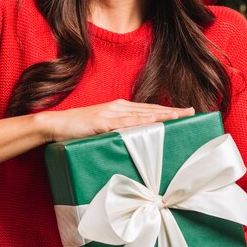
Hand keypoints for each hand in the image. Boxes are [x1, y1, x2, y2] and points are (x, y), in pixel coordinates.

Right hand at [36, 99, 194, 142]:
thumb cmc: (77, 128)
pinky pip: (125, 123)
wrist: (54, 124)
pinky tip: (153, 123)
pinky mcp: (101, 123)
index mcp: (118, 108)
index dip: (167, 110)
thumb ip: (117, 130)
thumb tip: (133, 139)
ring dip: (162, 115)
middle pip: (150, 109)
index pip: (148, 109)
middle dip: (172, 110)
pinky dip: (140, 122)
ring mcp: (110, 114)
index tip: (185, 112)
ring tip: (180, 116)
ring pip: (142, 114)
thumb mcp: (101, 128)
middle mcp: (117, 107)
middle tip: (192, 112)